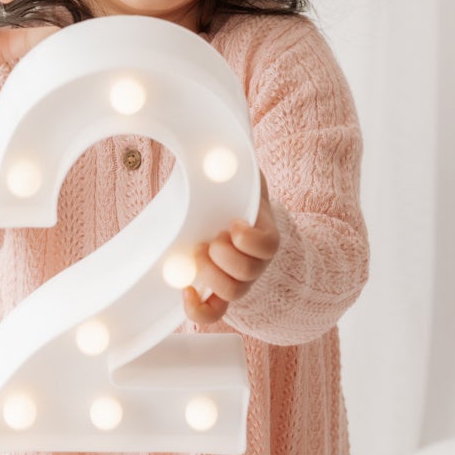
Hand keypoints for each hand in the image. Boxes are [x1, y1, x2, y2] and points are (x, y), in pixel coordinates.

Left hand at [182, 166, 279, 323]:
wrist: (239, 223)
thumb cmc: (239, 199)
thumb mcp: (244, 178)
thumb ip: (239, 164)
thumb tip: (224, 140)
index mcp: (265, 234)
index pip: (269, 246)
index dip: (249, 239)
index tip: (233, 222)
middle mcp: (256, 263)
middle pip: (247, 274)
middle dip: (223, 255)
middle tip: (209, 238)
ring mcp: (239, 282)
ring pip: (232, 293)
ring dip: (209, 273)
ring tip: (199, 252)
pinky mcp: (219, 295)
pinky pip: (212, 315)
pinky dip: (197, 309)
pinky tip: (186, 289)